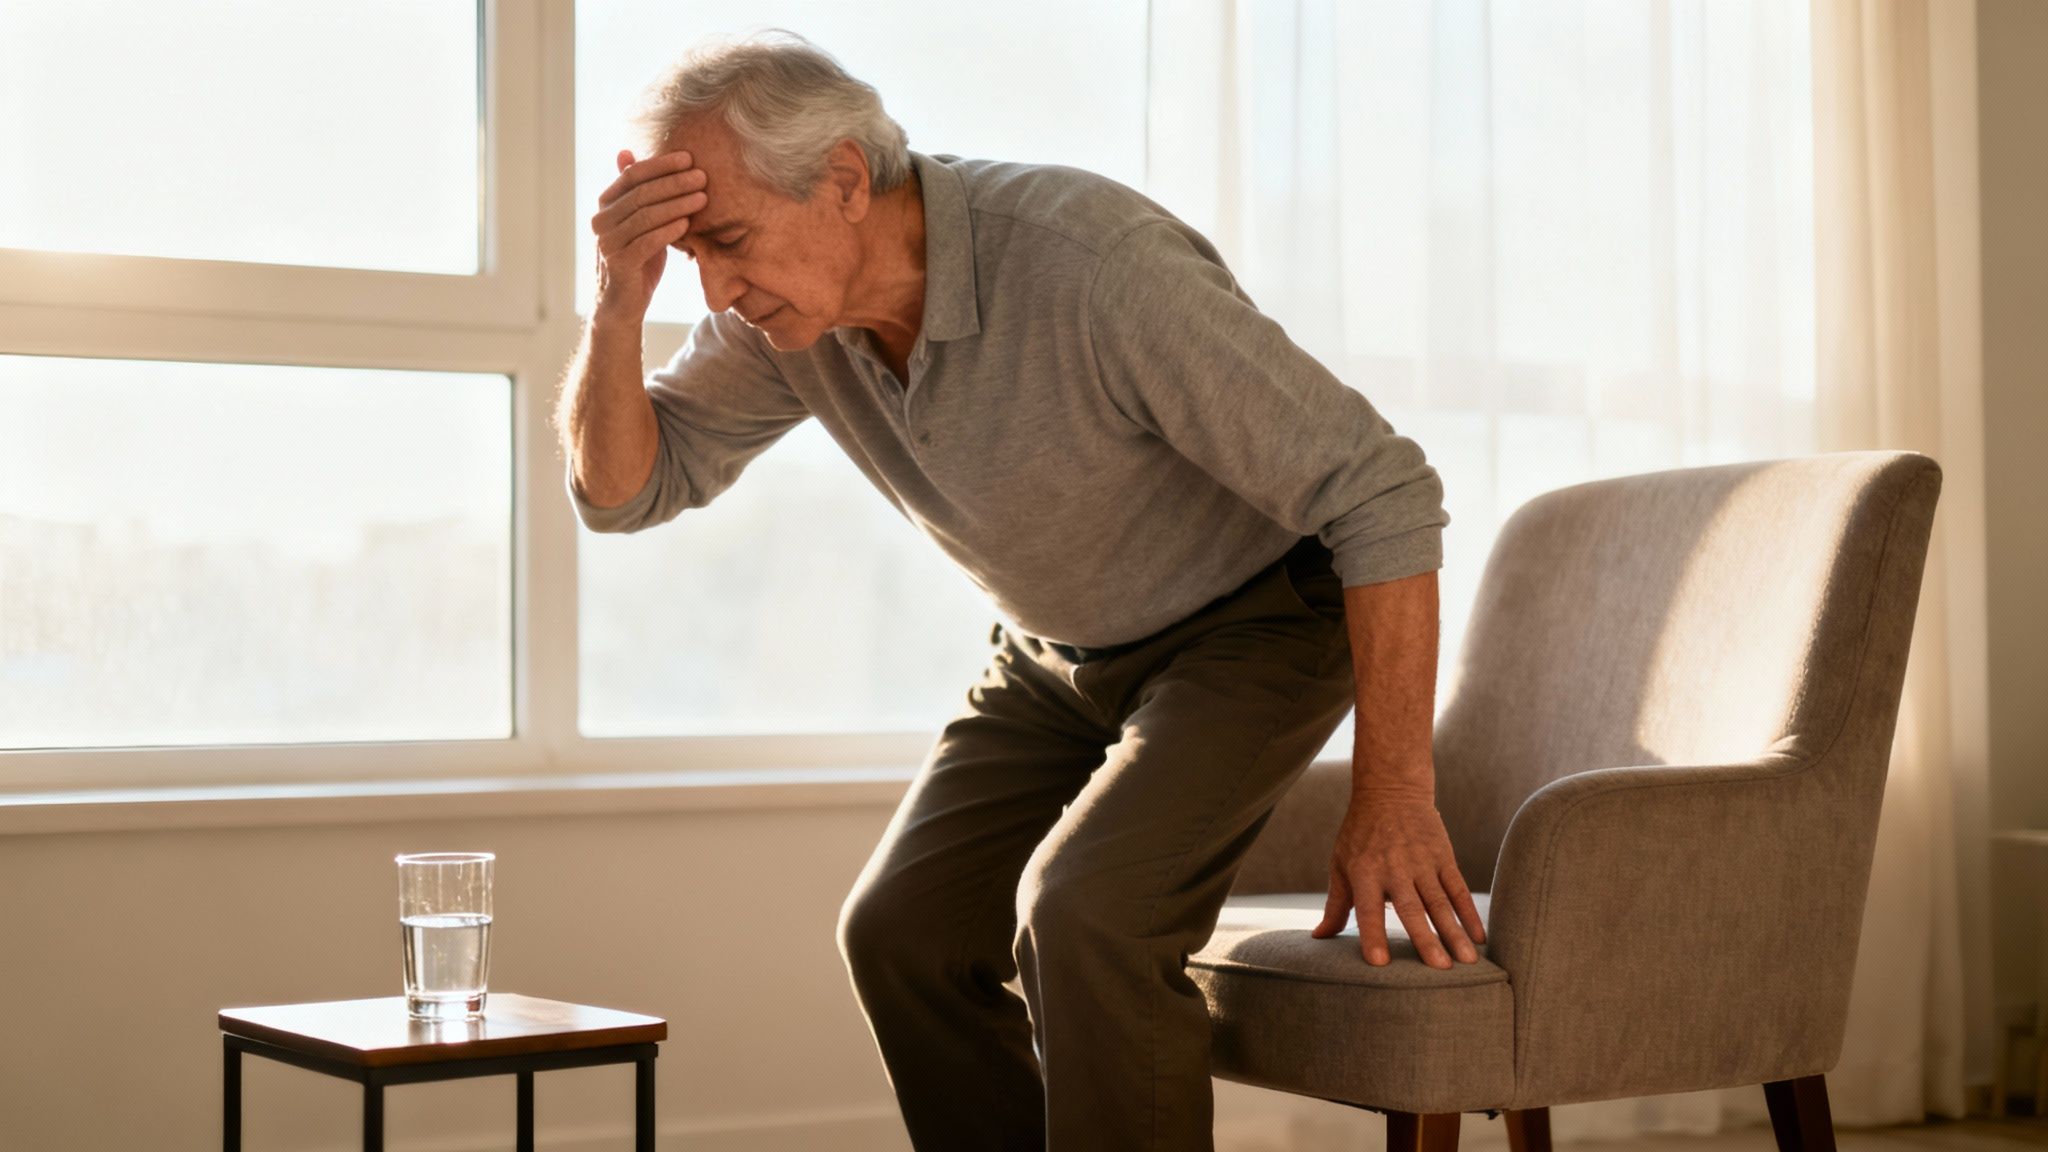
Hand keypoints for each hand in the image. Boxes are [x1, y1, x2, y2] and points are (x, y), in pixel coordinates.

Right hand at [590, 149, 709, 321]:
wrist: (624, 303)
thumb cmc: (637, 258)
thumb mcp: (639, 223)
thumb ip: (636, 193)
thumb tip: (626, 152)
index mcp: (605, 205)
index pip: (633, 175)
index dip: (661, 165)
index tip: (689, 158)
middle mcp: (601, 221)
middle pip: (641, 194)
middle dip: (674, 183)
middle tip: (702, 176)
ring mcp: (607, 243)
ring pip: (645, 216)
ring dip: (677, 204)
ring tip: (703, 197)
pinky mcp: (618, 264)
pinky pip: (647, 242)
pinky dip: (668, 231)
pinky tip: (688, 223)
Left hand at [1310, 792, 1485, 968]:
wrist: (1391, 791)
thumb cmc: (1360, 835)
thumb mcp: (1341, 865)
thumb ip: (1336, 905)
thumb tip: (1319, 937)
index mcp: (1365, 873)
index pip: (1368, 910)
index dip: (1372, 935)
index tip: (1379, 963)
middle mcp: (1395, 869)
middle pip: (1412, 909)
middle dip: (1426, 939)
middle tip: (1440, 970)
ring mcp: (1422, 862)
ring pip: (1440, 902)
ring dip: (1454, 932)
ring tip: (1467, 961)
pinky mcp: (1443, 857)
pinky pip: (1458, 888)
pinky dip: (1469, 913)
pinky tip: (1479, 937)